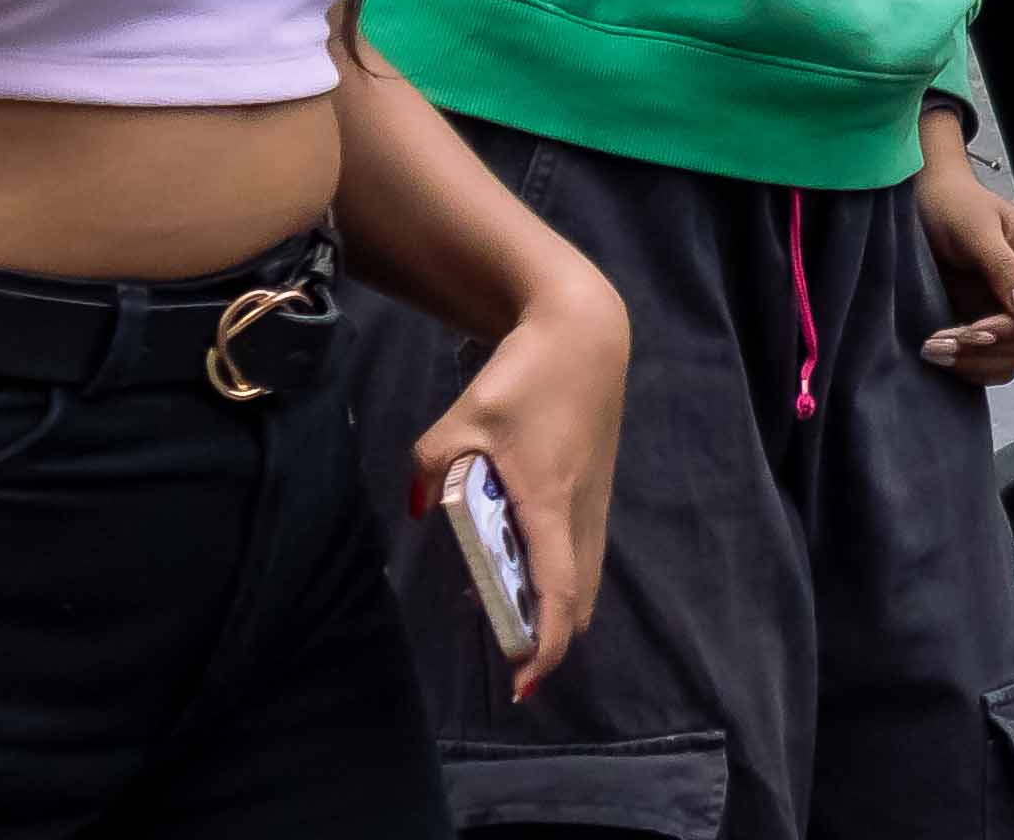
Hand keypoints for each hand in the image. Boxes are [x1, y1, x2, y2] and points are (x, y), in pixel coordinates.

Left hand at [406, 263, 626, 696]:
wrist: (584, 332)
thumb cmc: (524, 375)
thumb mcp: (463, 416)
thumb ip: (432, 464)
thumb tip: (416, 508)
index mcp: (548, 499)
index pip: (557, 587)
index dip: (545, 640)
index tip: (523, 680)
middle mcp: (581, 508)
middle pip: (581, 594)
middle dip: (553, 637)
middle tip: (513, 665)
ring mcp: (596, 498)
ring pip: (588, 574)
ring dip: (561, 608)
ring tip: (518, 626)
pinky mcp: (598, 486)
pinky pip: (587, 550)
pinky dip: (567, 578)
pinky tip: (532, 573)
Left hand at [915, 121, 1013, 384]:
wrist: (926, 202)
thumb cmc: (952, 205)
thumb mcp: (976, 230)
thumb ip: (1003, 267)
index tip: (973, 330)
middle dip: (988, 349)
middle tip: (937, 344)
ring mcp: (1013, 307)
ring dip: (977, 362)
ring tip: (933, 351)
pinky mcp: (991, 322)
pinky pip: (996, 360)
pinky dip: (973, 367)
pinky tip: (943, 358)